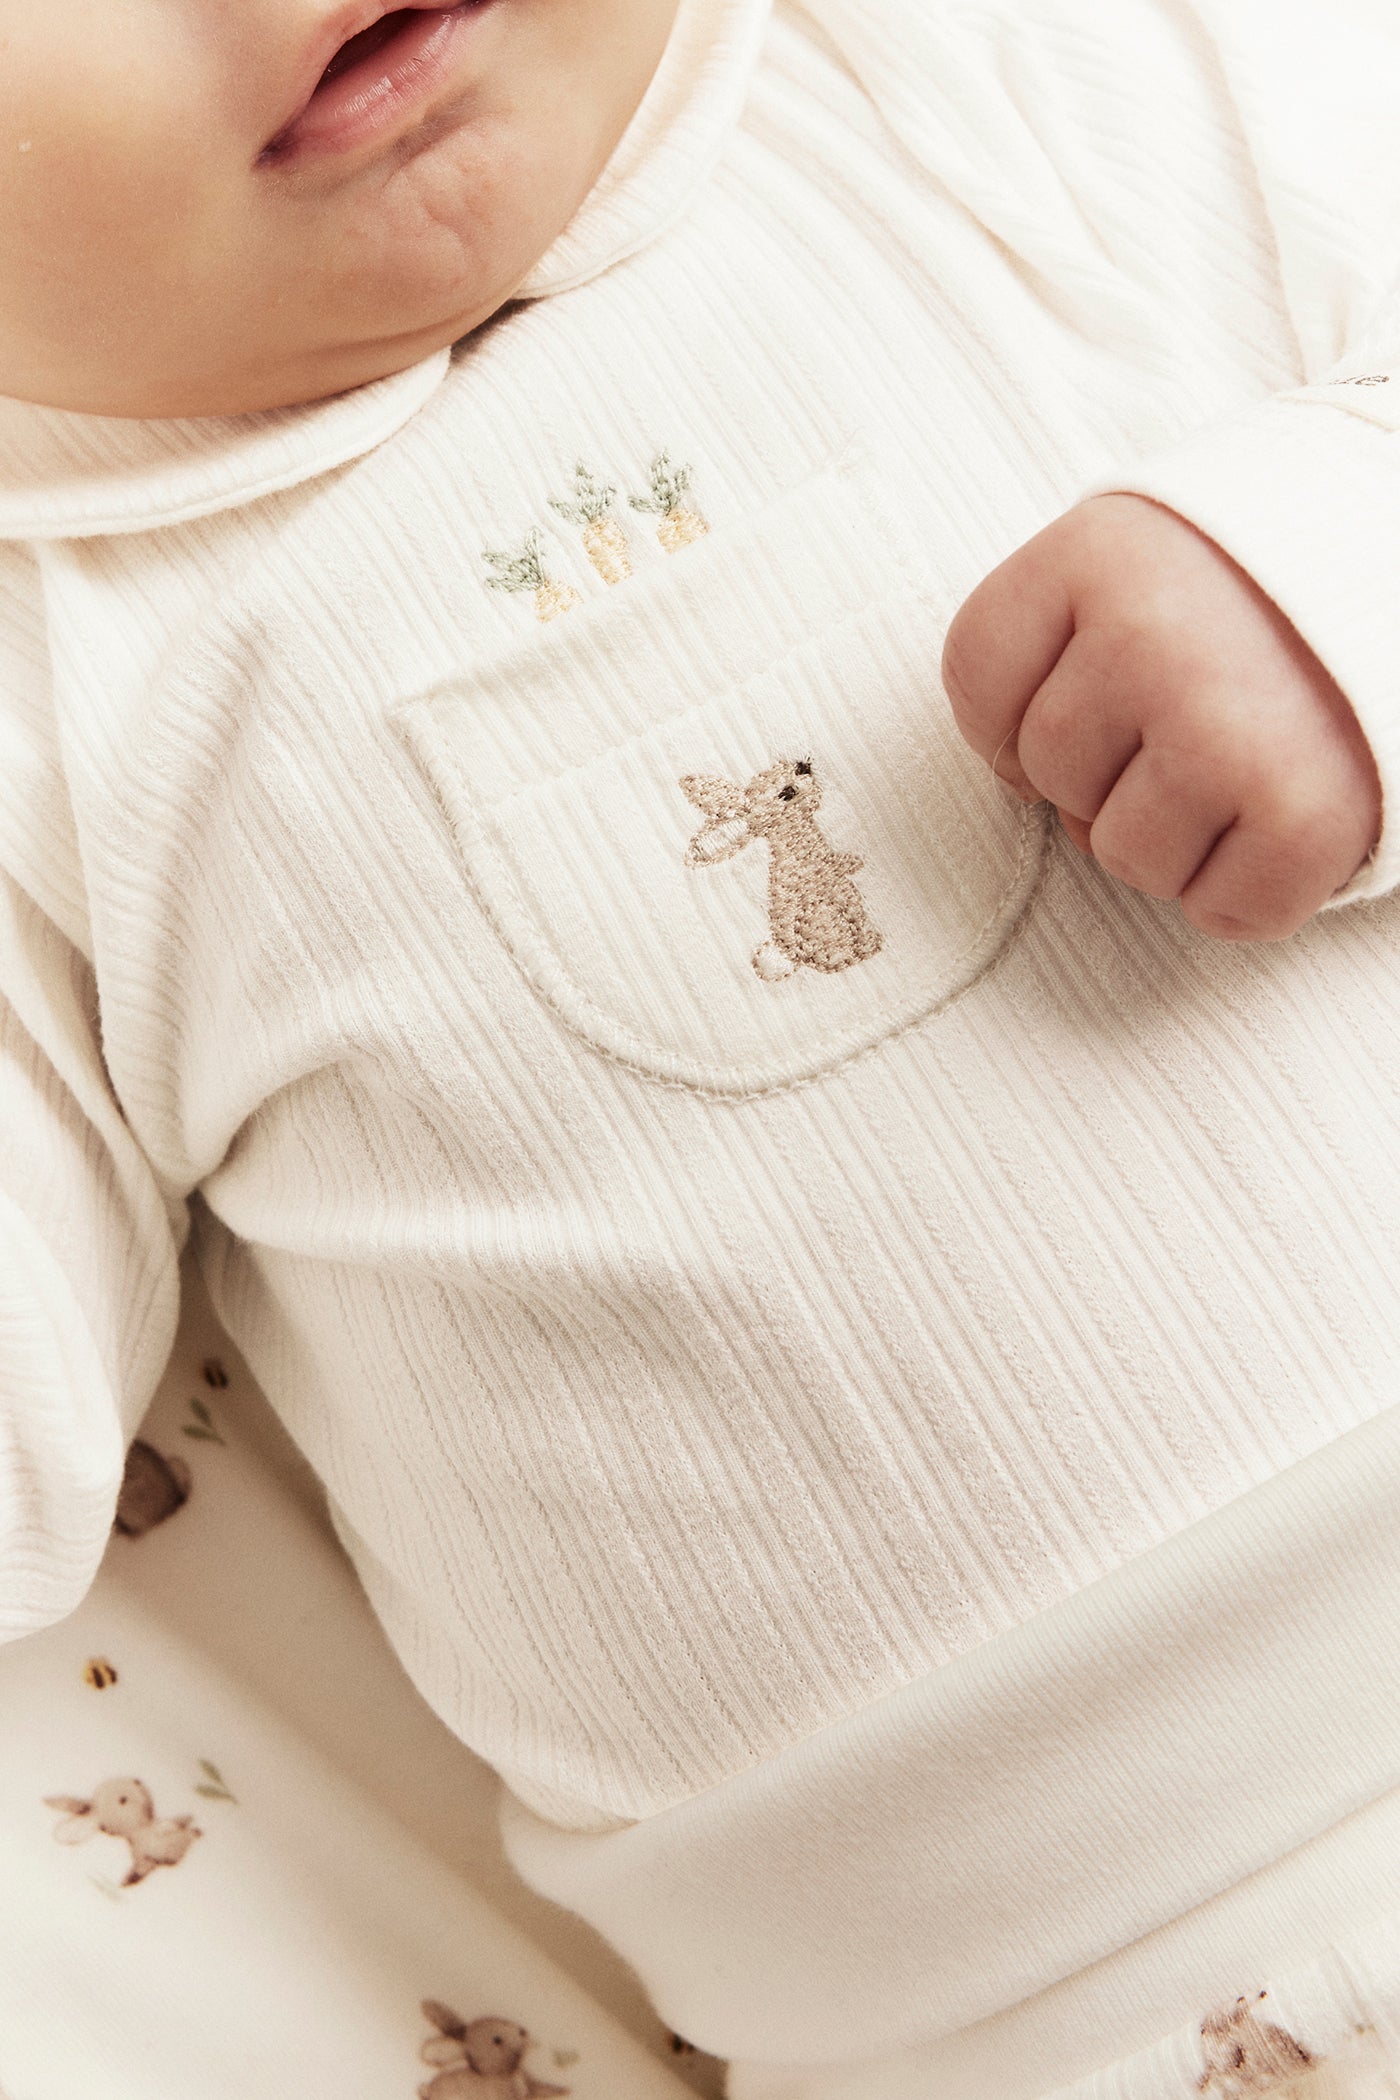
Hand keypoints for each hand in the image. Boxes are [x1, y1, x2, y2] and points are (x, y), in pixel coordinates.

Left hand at [941, 494, 1381, 939]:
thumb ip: (1065, 643)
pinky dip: (1251, 892)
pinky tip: (1286, 819)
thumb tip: (1031, 788)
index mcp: (1099, 551)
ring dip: (1176, 841)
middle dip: (1107, 776)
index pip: (978, 676)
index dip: (1012, 720)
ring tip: (1246, 765)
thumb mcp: (1148, 559)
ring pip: (1125, 858)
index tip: (1083, 708)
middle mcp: (1153, 635)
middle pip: (1050, 775)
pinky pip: (1226, 911)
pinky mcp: (1305, 812)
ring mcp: (1226, 728)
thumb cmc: (1270, 586)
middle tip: (1196, 722)